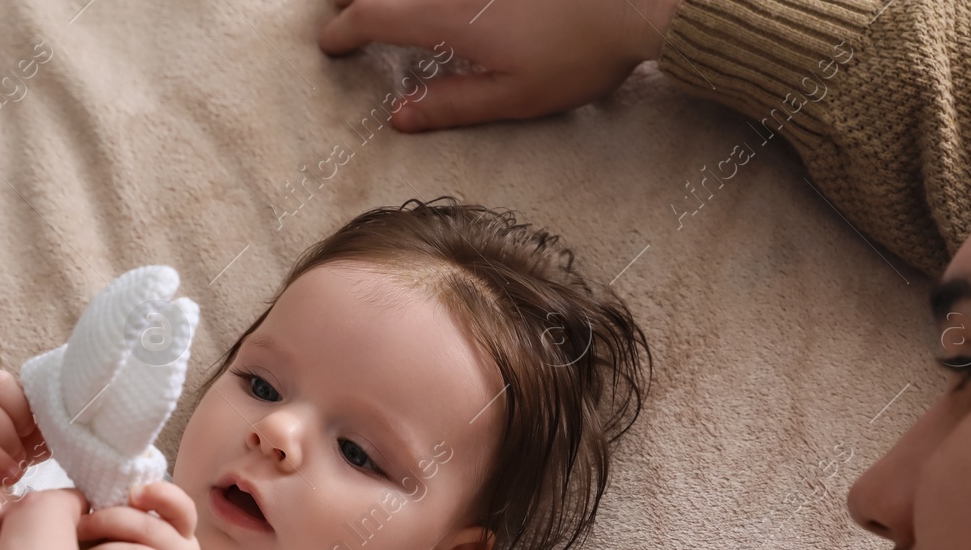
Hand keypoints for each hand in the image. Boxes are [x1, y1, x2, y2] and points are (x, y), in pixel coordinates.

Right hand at [318, 0, 682, 131]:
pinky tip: (442, 8)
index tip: (331, 43)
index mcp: (449, 16)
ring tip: (379, 5)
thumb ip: (452, 104)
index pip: (374, 16)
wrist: (639, 0)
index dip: (345, 30)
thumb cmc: (581, 53)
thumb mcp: (515, 97)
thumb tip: (401, 116)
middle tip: (340, 7)